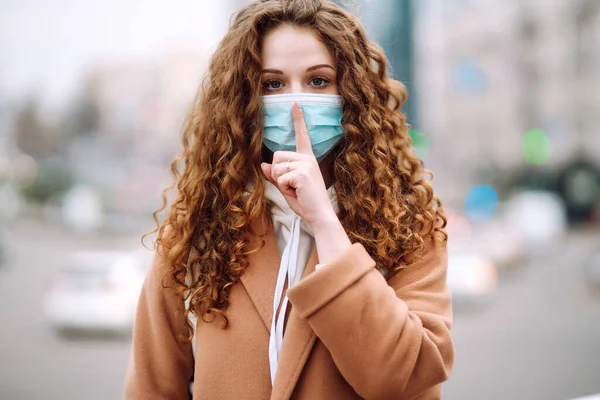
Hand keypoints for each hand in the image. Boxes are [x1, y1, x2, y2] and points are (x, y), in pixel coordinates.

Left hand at [261, 102, 336, 227]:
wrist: (319, 214)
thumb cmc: (305, 202)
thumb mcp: (287, 187)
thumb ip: (276, 175)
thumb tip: (264, 165)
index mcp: (307, 159)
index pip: (302, 136)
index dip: (298, 119)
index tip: (295, 103)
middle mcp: (307, 158)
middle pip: (276, 156)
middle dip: (278, 174)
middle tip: (292, 187)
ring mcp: (305, 164)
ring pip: (276, 167)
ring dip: (280, 182)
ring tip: (295, 190)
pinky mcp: (301, 173)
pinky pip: (279, 178)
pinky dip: (284, 189)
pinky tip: (297, 193)